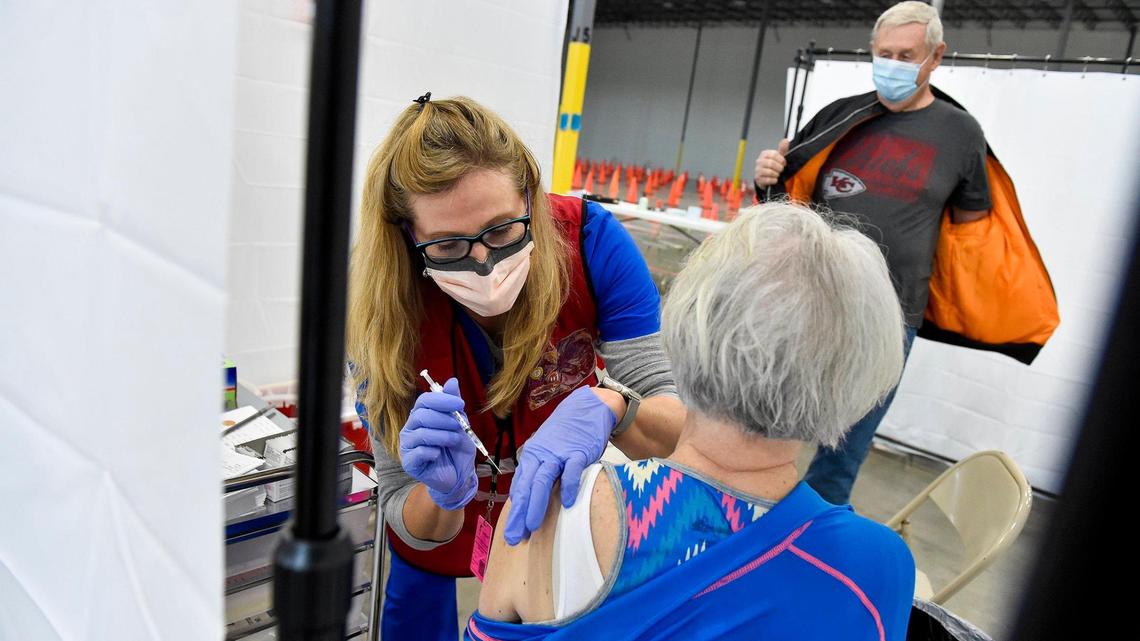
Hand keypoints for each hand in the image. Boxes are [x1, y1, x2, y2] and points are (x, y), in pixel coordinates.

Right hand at [399, 377, 477, 510]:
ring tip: (454, 440)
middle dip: (444, 419)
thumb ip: (454, 404)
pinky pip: (420, 451)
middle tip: (458, 426)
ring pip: (422, 433)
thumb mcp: (460, 424)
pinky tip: (440, 454)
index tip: (460, 404)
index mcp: (421, 416)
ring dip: (443, 435)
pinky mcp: (409, 462)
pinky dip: (434, 451)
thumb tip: (452, 381)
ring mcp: (407, 445)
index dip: (442, 400)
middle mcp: (410, 428)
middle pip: (421, 415)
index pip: (424, 401)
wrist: (458, 476)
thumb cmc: (456, 449)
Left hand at [504, 386, 617, 544]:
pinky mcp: (579, 452)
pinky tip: (568, 503)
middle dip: (519, 514)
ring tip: (532, 526)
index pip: (519, 488)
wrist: (588, 407)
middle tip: (514, 537)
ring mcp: (559, 453)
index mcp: (531, 457)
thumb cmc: (567, 434)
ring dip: (536, 504)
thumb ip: (540, 471)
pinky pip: (571, 471)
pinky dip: (568, 487)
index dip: (515, 512)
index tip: (511, 533)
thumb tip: (532, 498)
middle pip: (526, 487)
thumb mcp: (548, 451)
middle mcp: (540, 455)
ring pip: (542, 480)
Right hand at [753, 138, 789, 187]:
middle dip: (779, 168)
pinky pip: (768, 180)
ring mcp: (757, 170)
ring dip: (777, 174)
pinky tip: (775, 179)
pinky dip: (774, 180)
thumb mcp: (779, 156)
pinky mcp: (758, 179)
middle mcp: (759, 161)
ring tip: (778, 174)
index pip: (774, 154)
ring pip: (769, 172)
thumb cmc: (774, 165)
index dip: (781, 160)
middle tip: (781, 170)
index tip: (784, 163)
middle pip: (771, 163)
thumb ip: (782, 149)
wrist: (766, 176)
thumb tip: (786, 140)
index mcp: (764, 154)